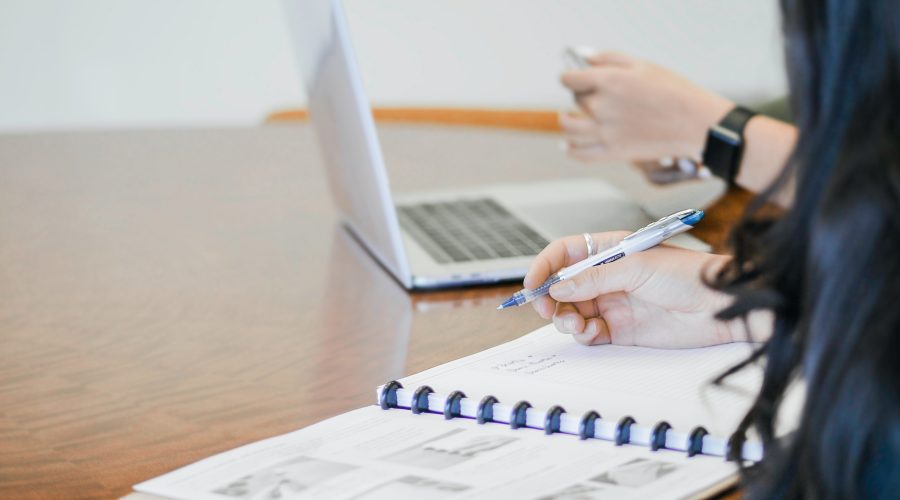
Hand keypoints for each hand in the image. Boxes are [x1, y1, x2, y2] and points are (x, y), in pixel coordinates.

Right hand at [525, 232, 738, 347]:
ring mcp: (612, 303)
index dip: (545, 266)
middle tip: (547, 310)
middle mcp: (607, 277)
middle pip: (562, 286)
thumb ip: (594, 279)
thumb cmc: (689, 275)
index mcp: (609, 250)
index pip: (565, 254)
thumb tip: (558, 288)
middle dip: (550, 298)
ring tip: (575, 323)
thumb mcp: (636, 267)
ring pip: (571, 311)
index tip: (532, 284)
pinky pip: (588, 333)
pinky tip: (591, 333)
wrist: (721, 307)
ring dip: (565, 318)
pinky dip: (582, 334)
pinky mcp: (620, 330)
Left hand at [559, 52, 733, 162]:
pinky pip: (580, 154)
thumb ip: (608, 58)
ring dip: (566, 120)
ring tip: (568, 117)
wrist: (696, 123)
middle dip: (582, 94)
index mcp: (608, 81)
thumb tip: (583, 59)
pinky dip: (571, 150)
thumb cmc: (673, 90)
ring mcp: (605, 131)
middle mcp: (601, 106)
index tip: (574, 77)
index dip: (570, 76)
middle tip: (595, 95)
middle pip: (576, 99)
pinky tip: (569, 145)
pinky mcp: (613, 152)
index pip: (570, 78)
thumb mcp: (642, 65)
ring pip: (569, 127)